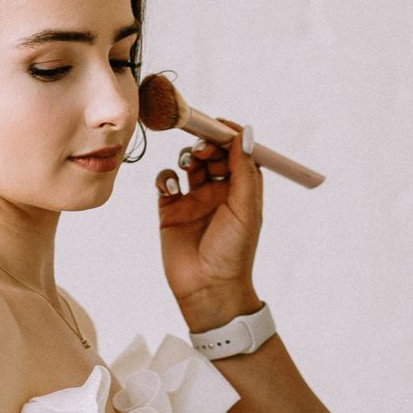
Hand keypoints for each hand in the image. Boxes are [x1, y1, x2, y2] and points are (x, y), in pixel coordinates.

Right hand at [155, 119, 263, 329]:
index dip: (229, 136)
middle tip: (203, 147)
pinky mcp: (171, 209)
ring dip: (188, 157)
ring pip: (189, 163)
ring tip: (190, 164)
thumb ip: (244, 170)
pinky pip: (166, 181)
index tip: (220, 124)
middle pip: (212, 154)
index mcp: (243, 192)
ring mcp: (194, 199)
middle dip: (207, 144)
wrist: (208, 288)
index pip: (238, 153)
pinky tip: (172, 189)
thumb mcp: (245, 209)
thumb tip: (244, 132)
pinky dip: (167, 177)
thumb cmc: (233, 252)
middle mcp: (219, 192)